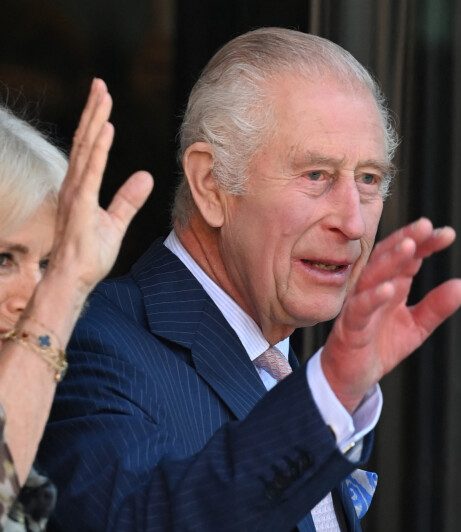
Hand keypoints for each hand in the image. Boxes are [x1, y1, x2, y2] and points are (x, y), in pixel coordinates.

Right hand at [47, 78, 153, 295]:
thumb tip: (146, 177)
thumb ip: (129, 200)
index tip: (104, 99)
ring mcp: (75, 194)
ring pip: (86, 149)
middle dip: (93, 111)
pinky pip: (91, 172)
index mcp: (81, 188)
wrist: (75, 279)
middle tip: (101, 83)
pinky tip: (107, 130)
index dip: (96, 123)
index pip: (89, 149)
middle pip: (84, 141)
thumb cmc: (90, 255)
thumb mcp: (116, 223)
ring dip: (95, 120)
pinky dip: (100, 150)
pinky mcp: (80, 205)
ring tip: (103, 95)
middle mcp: (74, 185)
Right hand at [320, 217, 460, 412]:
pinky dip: (373, 298)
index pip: (408, 257)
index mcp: (391, 285)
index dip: (425, 243)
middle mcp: (374, 289)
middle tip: (425, 225)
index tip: (447, 234)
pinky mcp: (350, 327)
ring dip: (389, 260)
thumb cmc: (378, 346)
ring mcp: (359, 306)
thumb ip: (436, 307)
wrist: (351, 376)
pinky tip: (389, 289)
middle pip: (387, 257)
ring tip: (408, 246)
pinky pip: (360, 309)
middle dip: (406, 239)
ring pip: (372, 276)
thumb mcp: (415, 328)